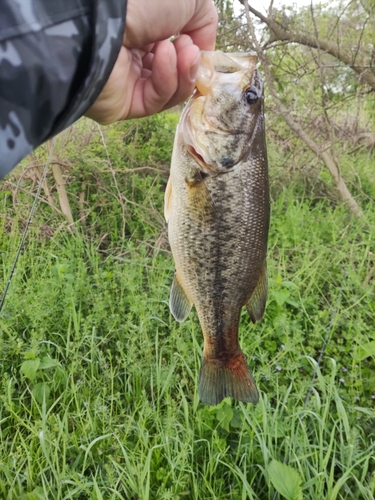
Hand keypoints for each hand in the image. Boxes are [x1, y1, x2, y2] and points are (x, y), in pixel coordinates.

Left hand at [85, 0, 217, 123]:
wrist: (104, 15)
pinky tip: (164, 57)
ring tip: (182, 50)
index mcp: (143, 29)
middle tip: (190, 49)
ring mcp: (127, 82)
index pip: (176, 51)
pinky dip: (167, 81)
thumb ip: (205, 22)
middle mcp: (133, 56)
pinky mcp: (122, 105)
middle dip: (190, 64)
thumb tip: (202, 50)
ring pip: (169, 92)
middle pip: (175, 75)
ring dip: (182, 73)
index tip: (200, 45)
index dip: (193, 52)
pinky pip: (154, 101)